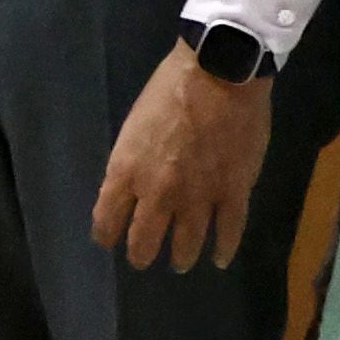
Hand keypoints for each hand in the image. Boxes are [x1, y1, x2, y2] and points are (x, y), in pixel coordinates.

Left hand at [91, 44, 271, 274]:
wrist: (219, 75)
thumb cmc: (169, 89)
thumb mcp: (133, 125)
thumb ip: (130, 162)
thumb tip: (131, 186)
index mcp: (126, 172)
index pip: (107, 219)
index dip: (106, 235)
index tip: (108, 241)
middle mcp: (158, 193)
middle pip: (144, 241)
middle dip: (140, 255)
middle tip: (142, 259)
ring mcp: (198, 197)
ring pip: (186, 244)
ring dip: (180, 258)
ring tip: (179, 263)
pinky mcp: (233, 192)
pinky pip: (228, 231)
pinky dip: (223, 249)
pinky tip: (219, 259)